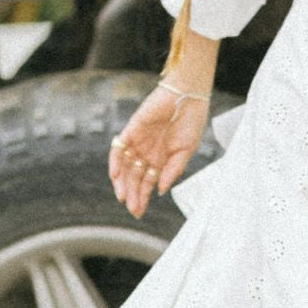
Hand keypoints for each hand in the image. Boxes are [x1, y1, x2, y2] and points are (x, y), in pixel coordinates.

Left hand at [109, 81, 210, 216]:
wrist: (187, 95)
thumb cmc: (191, 120)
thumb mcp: (186, 150)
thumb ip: (173, 170)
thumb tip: (160, 190)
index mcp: (161, 159)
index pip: (147, 183)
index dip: (142, 197)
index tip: (139, 212)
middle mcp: (148, 152)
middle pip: (134, 178)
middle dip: (133, 194)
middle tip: (133, 210)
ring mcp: (138, 142)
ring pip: (124, 167)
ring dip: (122, 182)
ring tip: (123, 197)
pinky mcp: (132, 130)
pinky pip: (119, 148)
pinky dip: (115, 162)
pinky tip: (116, 175)